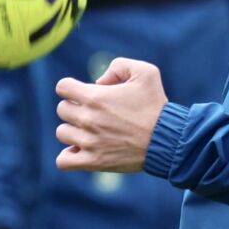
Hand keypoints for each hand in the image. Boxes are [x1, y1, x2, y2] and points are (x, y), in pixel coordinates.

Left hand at [55, 58, 167, 172]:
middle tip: (95, 113)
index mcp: (95, 97)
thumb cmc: (156, 105)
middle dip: (75, 108)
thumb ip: (118, 66)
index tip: (85, 94)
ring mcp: (89, 142)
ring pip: (62, 133)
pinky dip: (69, 156)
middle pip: (62, 110)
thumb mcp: (145, 72)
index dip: (71, 88)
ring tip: (92, 132)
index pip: (62, 87)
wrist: (167, 139)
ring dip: (74, 130)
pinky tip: (82, 150)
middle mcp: (88, 119)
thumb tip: (99, 81)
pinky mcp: (94, 161)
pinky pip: (64, 161)